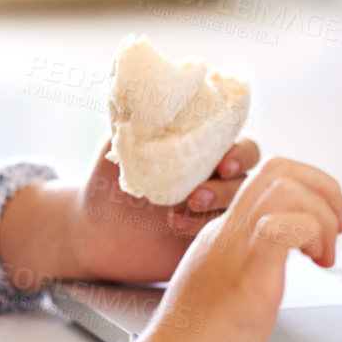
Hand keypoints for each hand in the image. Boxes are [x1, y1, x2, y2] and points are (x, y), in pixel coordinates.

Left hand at [68, 135, 261, 283]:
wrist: (93, 233)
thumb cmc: (107, 184)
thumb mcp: (121, 149)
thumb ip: (142, 125)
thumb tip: (155, 100)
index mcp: (202, 151)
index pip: (242, 146)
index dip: (241, 154)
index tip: (223, 165)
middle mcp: (215, 180)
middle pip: (247, 181)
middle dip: (226, 189)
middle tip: (196, 198)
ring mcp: (213, 213)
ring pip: (239, 211)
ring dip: (214, 213)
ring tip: (175, 220)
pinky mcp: (207, 242)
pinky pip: (226, 238)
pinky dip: (210, 234)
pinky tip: (180, 231)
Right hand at [135, 156, 341, 341]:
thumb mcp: (233, 292)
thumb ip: (259, 266)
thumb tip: (295, 258)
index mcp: (224, 235)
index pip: (271, 179)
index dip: (316, 188)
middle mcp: (227, 234)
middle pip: (280, 169)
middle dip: (325, 189)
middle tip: (340, 230)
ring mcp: (234, 253)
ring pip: (285, 188)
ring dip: (322, 215)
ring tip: (325, 255)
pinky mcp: (246, 281)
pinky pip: (281, 228)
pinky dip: (311, 234)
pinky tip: (314, 263)